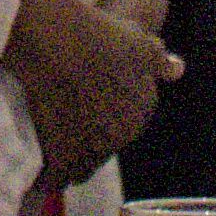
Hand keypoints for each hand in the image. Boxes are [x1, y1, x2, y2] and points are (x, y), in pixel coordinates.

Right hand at [0, 0, 175, 180]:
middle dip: (90, 137)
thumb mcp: (138, 40)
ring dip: (71, 159)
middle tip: (65, 120)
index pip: (127, 122)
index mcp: (141, 110)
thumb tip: (177, 69)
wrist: (61, 45)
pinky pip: (56, 178)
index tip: (87, 105)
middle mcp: (122, 135)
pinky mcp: (64, 160)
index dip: (105, 113)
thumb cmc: (100, 36)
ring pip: (83, 166)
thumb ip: (158, 60)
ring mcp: (94, 151)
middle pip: (105, 145)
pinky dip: (48, 176)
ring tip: (49, 146)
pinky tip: (38, 168)